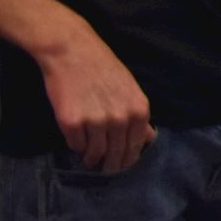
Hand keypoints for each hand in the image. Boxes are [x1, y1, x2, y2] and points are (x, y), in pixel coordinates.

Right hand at [37, 25, 155, 172]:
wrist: (73, 51)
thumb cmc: (104, 68)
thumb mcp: (130, 89)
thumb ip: (138, 115)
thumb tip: (148, 137)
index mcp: (138, 110)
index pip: (135, 146)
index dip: (127, 159)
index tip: (121, 165)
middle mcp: (120, 118)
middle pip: (116, 154)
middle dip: (111, 165)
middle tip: (106, 169)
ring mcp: (95, 121)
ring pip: (95, 153)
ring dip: (92, 158)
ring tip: (89, 157)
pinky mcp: (71, 122)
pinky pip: (75, 145)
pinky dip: (76, 145)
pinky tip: (77, 139)